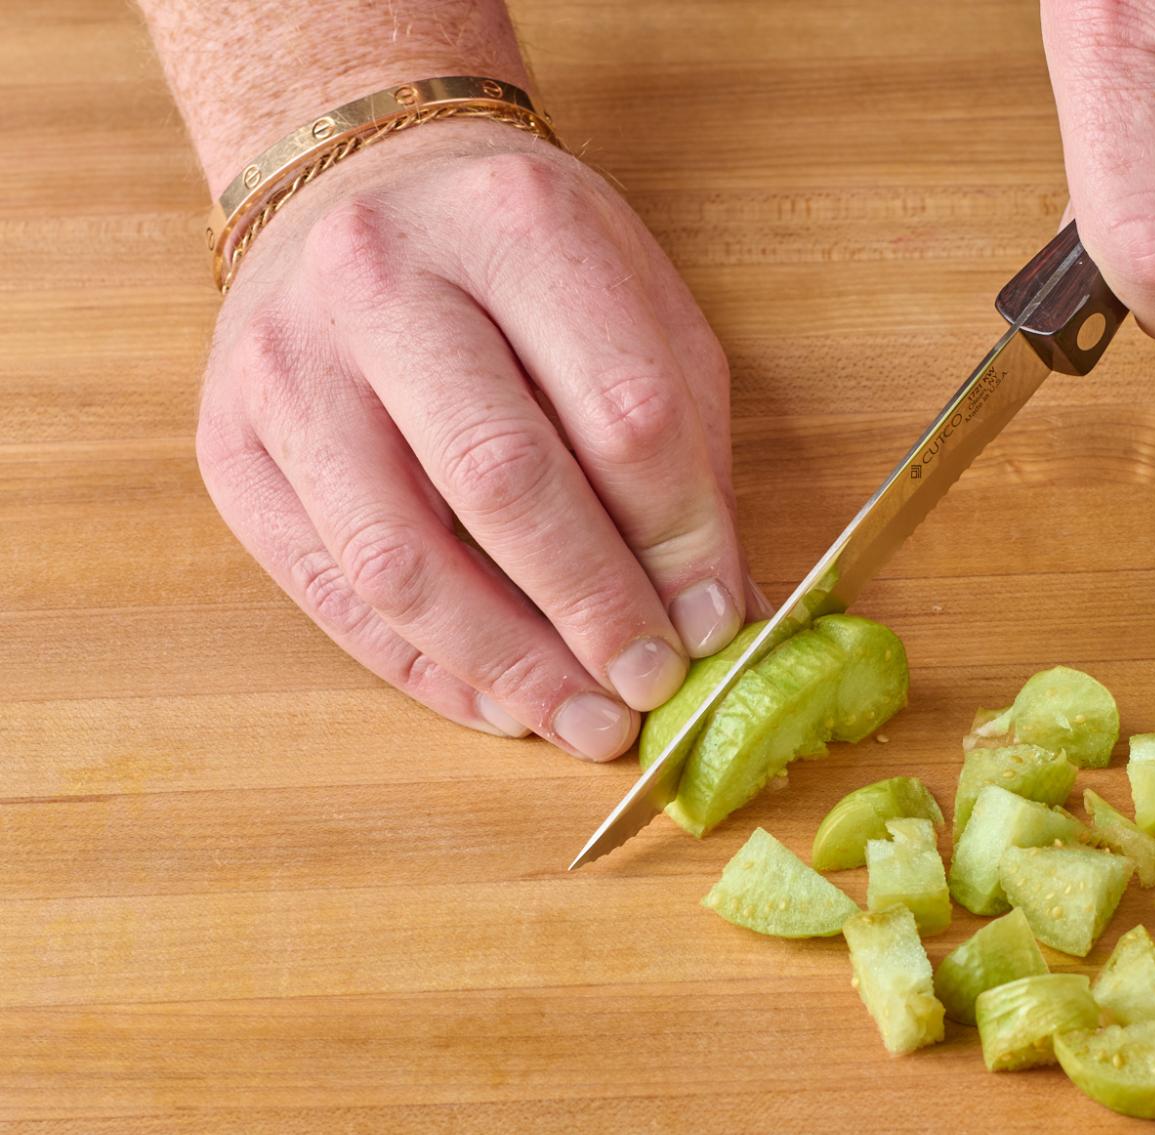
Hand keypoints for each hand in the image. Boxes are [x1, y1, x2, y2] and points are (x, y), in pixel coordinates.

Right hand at [197, 121, 759, 760]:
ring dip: (506, 664)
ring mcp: (288, 362)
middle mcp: (380, 278)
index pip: (622, 412)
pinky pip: (329, 588)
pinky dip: (425, 668)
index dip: (679, 538)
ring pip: (398, 555)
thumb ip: (687, 458)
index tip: (712, 624)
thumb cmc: (527, 268)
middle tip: (650, 689)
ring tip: (582, 721)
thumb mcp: (640, 315)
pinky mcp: (231, 444)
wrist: (363, 191)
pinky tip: (499, 704)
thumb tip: (722, 620)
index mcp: (516, 224)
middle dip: (593, 609)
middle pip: (502, 480)